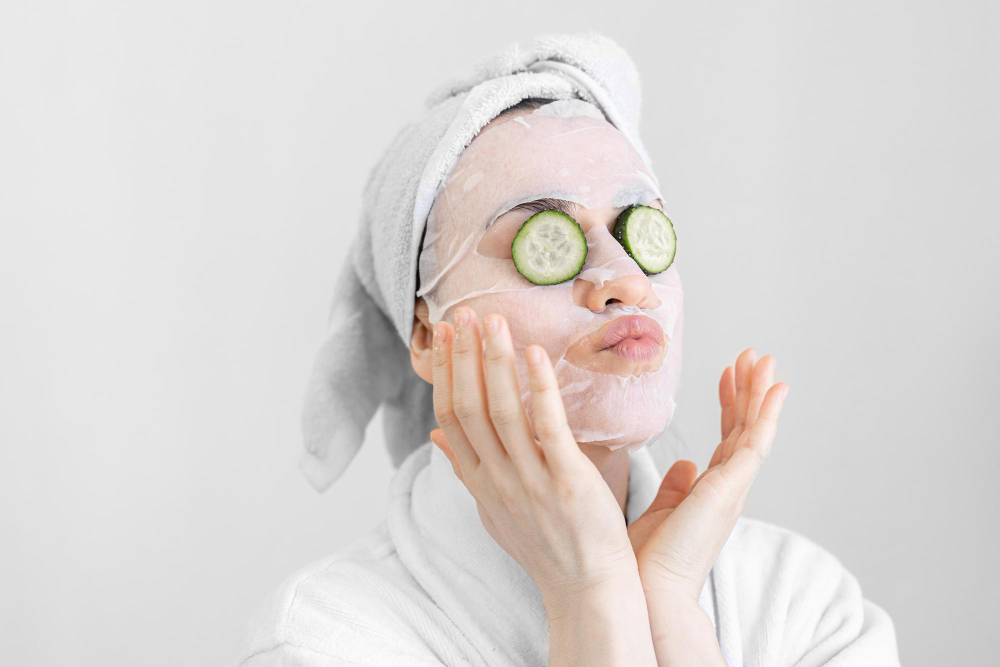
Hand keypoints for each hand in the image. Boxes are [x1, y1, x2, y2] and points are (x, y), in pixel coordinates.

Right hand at [429, 307, 639, 607]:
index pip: (449, 418)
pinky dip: (539, 387)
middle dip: (463, 357)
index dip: (445, 373)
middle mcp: (497, 480)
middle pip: (468, 408)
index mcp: (478, 483)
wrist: (586, 590)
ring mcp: (530, 481)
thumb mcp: (492, 511)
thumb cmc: (545, 548)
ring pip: (501, 411)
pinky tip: (536, 354)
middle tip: (464, 314)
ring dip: (494, 361)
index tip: (444, 336)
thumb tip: (435, 438)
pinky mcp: (567, 482)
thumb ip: (464, 470)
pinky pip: (548, 427)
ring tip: (494, 321)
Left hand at [631, 348, 788, 603]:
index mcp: (711, 490)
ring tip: (765, 358)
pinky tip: (774, 389)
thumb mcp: (663, 512)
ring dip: (761, 392)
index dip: (730, 403)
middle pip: (745, 427)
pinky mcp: (730, 489)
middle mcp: (728, 486)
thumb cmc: (650, 560)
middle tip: (755, 355)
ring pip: (755, 429)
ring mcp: (733, 487)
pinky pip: (754, 443)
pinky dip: (767, 414)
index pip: (726, 436)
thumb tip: (685, 466)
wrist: (649, 591)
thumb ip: (676, 488)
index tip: (729, 372)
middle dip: (751, 390)